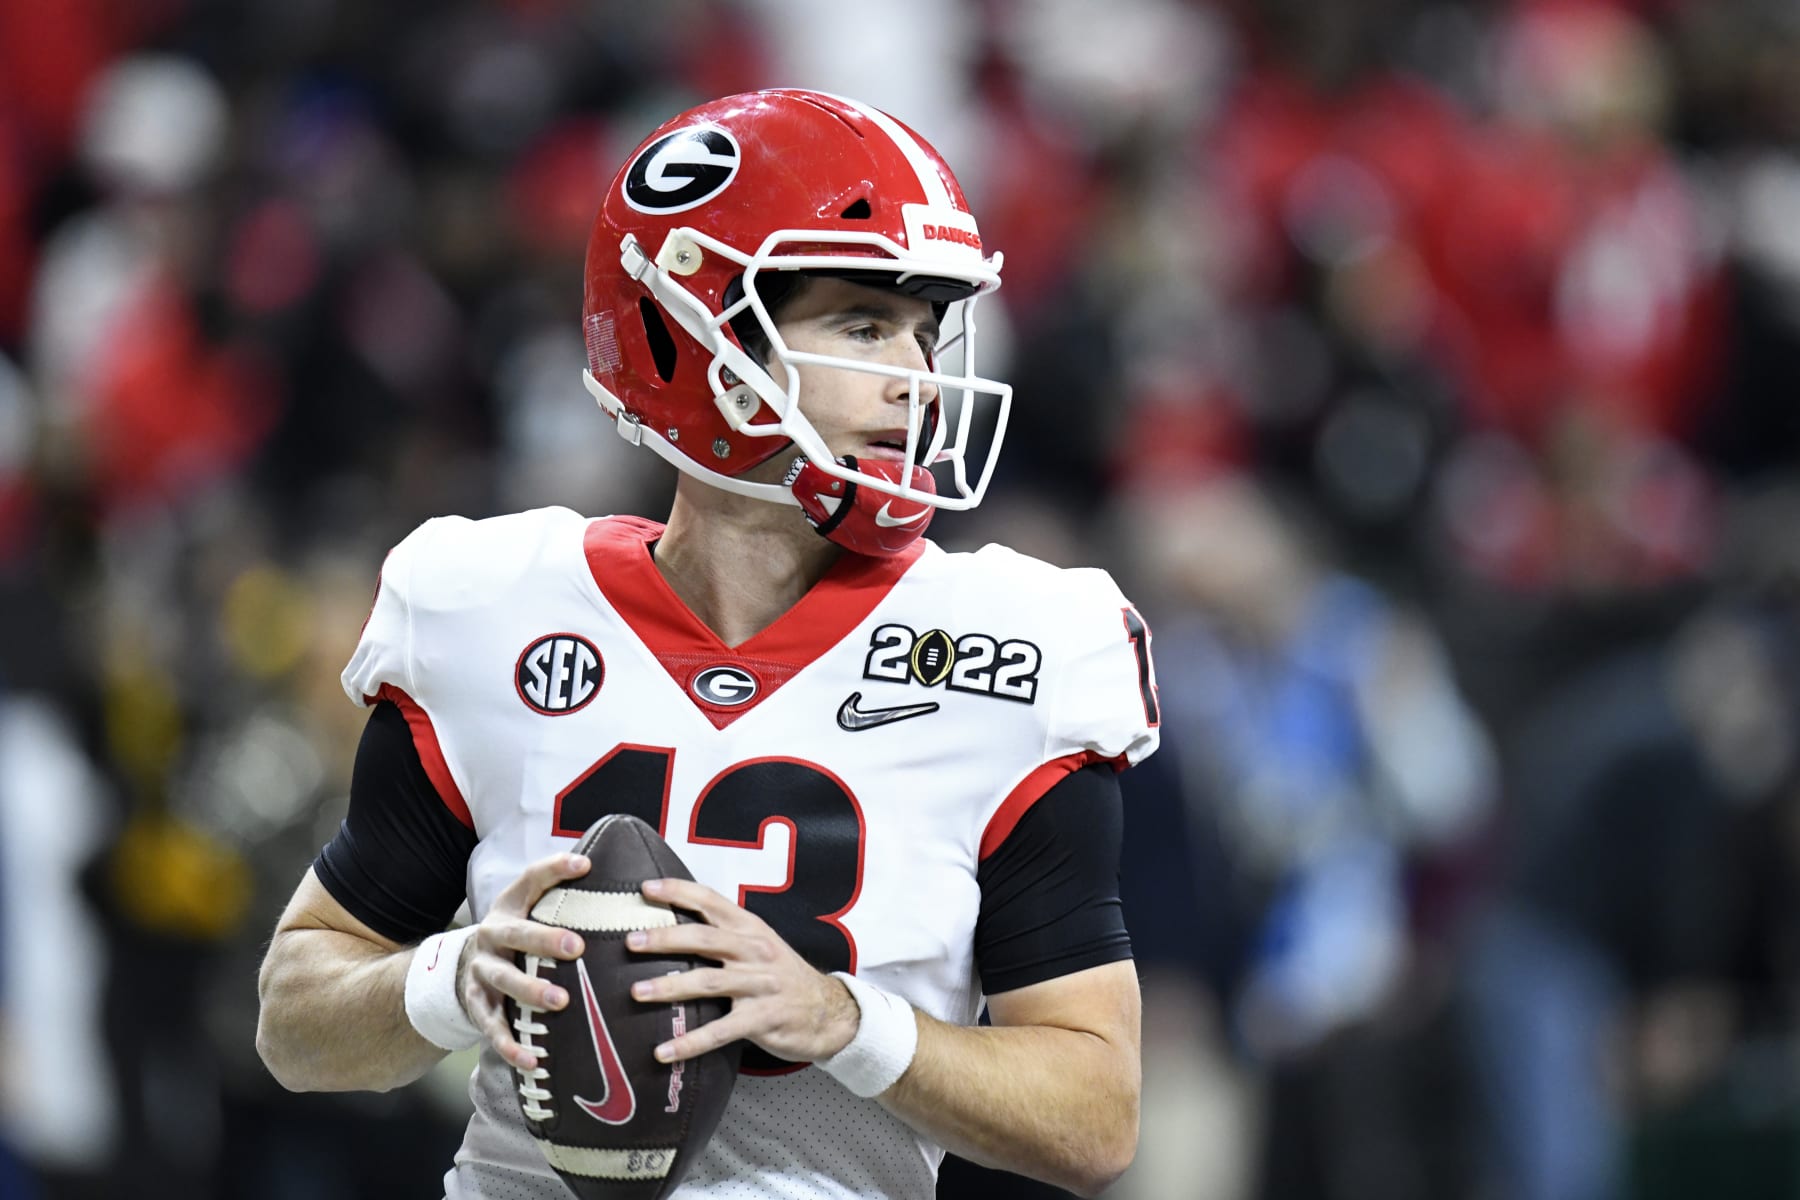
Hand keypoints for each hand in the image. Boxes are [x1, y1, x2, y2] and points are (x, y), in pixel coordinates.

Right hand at [458, 850, 590, 1069]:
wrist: (464, 966)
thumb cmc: (517, 935)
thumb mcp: (529, 907)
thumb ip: (561, 894)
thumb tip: (607, 874)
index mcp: (510, 906)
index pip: (531, 880)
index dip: (556, 869)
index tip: (586, 865)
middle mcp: (492, 935)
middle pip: (517, 935)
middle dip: (545, 940)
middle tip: (577, 947)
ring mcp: (482, 970)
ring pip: (505, 980)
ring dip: (531, 990)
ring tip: (560, 1001)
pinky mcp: (477, 1005)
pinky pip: (493, 1027)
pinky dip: (511, 1046)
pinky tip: (532, 1060)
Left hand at [624, 877, 859, 1064]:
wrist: (830, 1012)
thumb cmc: (783, 977)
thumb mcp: (760, 945)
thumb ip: (724, 936)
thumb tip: (670, 929)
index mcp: (750, 928)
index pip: (711, 901)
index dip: (678, 891)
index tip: (646, 889)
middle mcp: (755, 951)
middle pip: (704, 939)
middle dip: (664, 938)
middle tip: (630, 941)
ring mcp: (760, 985)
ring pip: (708, 982)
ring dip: (669, 987)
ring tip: (636, 992)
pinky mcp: (762, 1019)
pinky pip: (720, 1031)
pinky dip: (689, 1042)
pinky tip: (663, 1051)